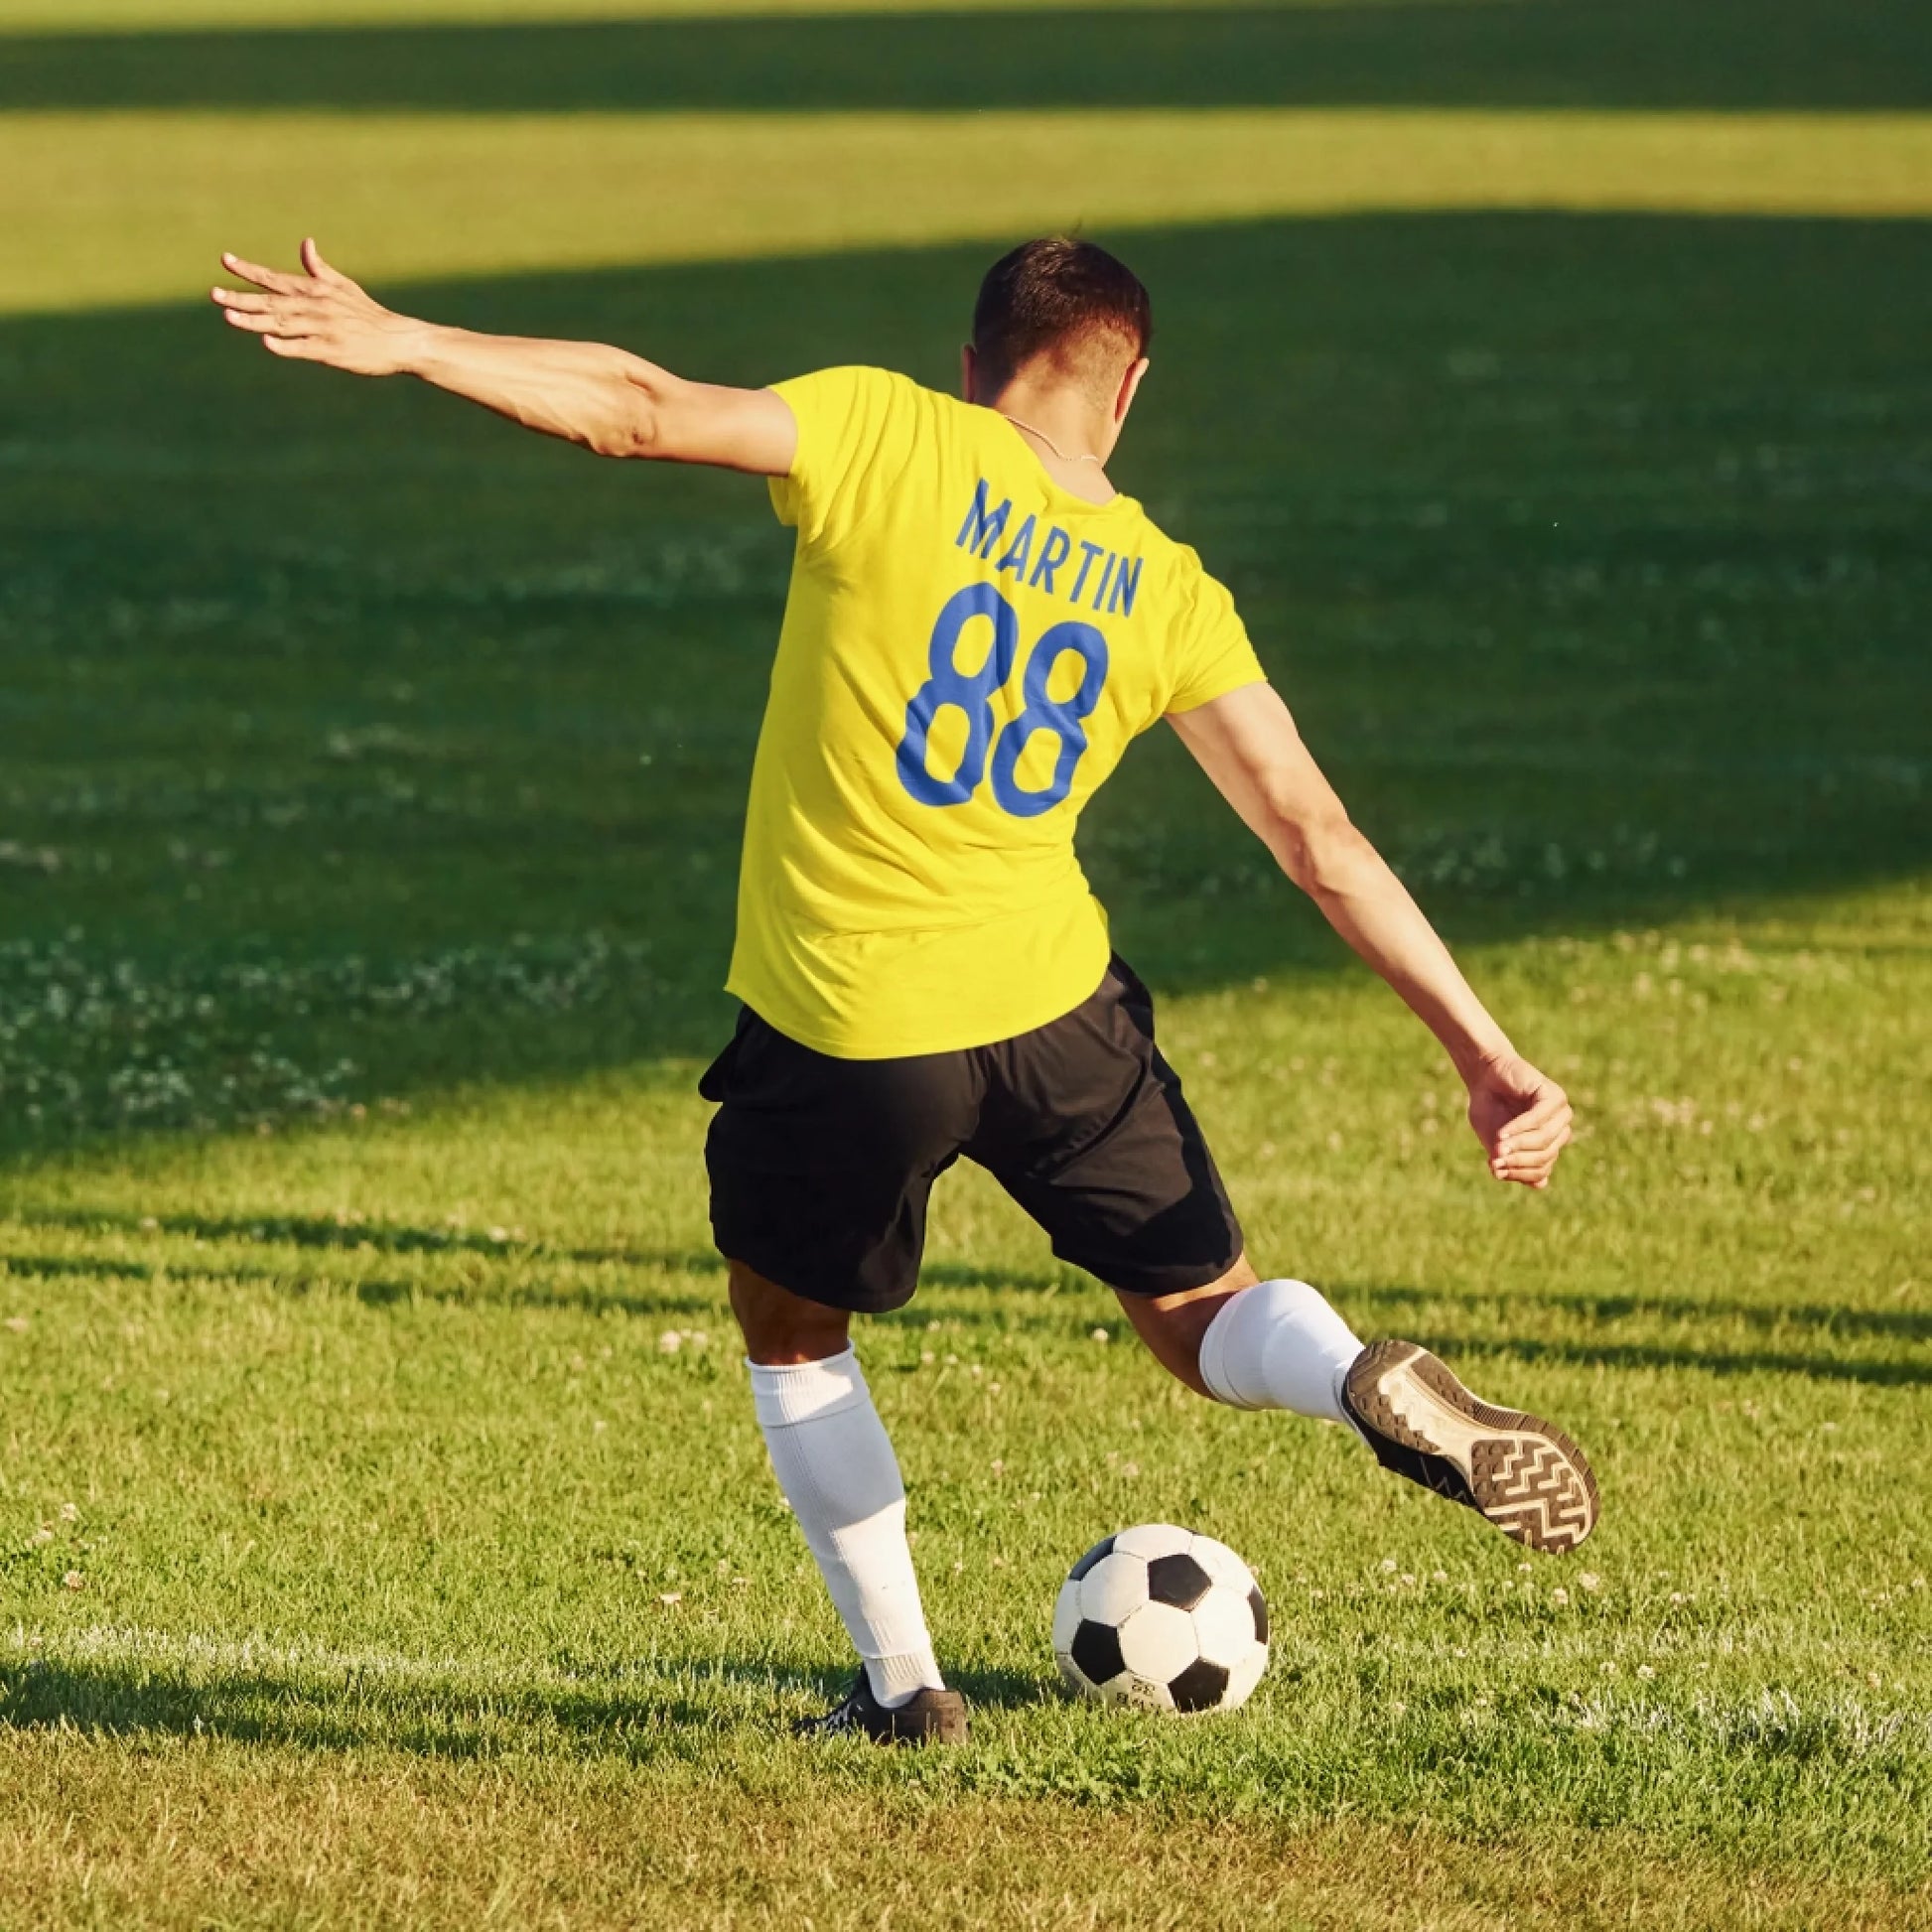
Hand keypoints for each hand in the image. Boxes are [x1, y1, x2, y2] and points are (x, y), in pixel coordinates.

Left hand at [211, 238, 421, 375]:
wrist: (398, 340)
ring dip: (255, 320)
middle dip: (241, 298)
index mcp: (316, 290)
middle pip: (271, 302)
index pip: (275, 278)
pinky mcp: (331, 352)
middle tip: (214, 295)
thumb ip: (320, 269)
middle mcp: (315, 307)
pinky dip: (285, 345)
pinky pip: (303, 348)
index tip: (225, 260)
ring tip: (229, 316)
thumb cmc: (369, 315)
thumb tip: (306, 243)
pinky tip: (267, 342)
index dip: (249, 270)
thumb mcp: (344, 286)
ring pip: (282, 324)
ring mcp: (322, 329)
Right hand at [1464, 1051, 1571, 1189]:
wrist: (1483, 1074)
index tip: (1495, 1170)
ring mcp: (1560, 1113)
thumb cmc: (1488, 1107)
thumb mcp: (1495, 1141)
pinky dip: (1519, 1129)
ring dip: (1518, 1145)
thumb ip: (1510, 1160)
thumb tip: (1539, 1185)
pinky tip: (1502, 1134)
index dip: (1519, 1174)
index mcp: (1547, 1146)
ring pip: (1544, 1141)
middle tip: (1495, 1161)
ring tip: (1498, 1146)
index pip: (1541, 1171)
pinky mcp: (1554, 1096)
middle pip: (1545, 1158)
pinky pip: (1539, 1120)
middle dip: (1518, 1161)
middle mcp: (1558, 1131)